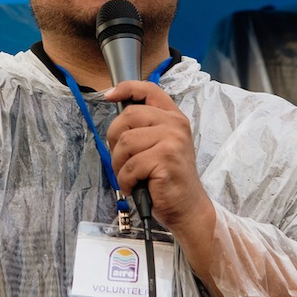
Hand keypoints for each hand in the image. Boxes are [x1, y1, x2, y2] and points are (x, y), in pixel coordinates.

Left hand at [105, 81, 215, 254]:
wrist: (187, 207)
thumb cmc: (167, 179)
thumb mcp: (160, 146)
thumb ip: (144, 128)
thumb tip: (116, 118)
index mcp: (173, 117)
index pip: (149, 90)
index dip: (126, 88)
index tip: (109, 95)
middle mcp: (175, 125)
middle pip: (128, 117)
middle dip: (114, 140)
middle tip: (122, 161)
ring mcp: (172, 141)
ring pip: (125, 143)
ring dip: (119, 165)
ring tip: (130, 177)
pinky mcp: (166, 159)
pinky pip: (130, 166)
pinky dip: (126, 181)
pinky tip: (135, 187)